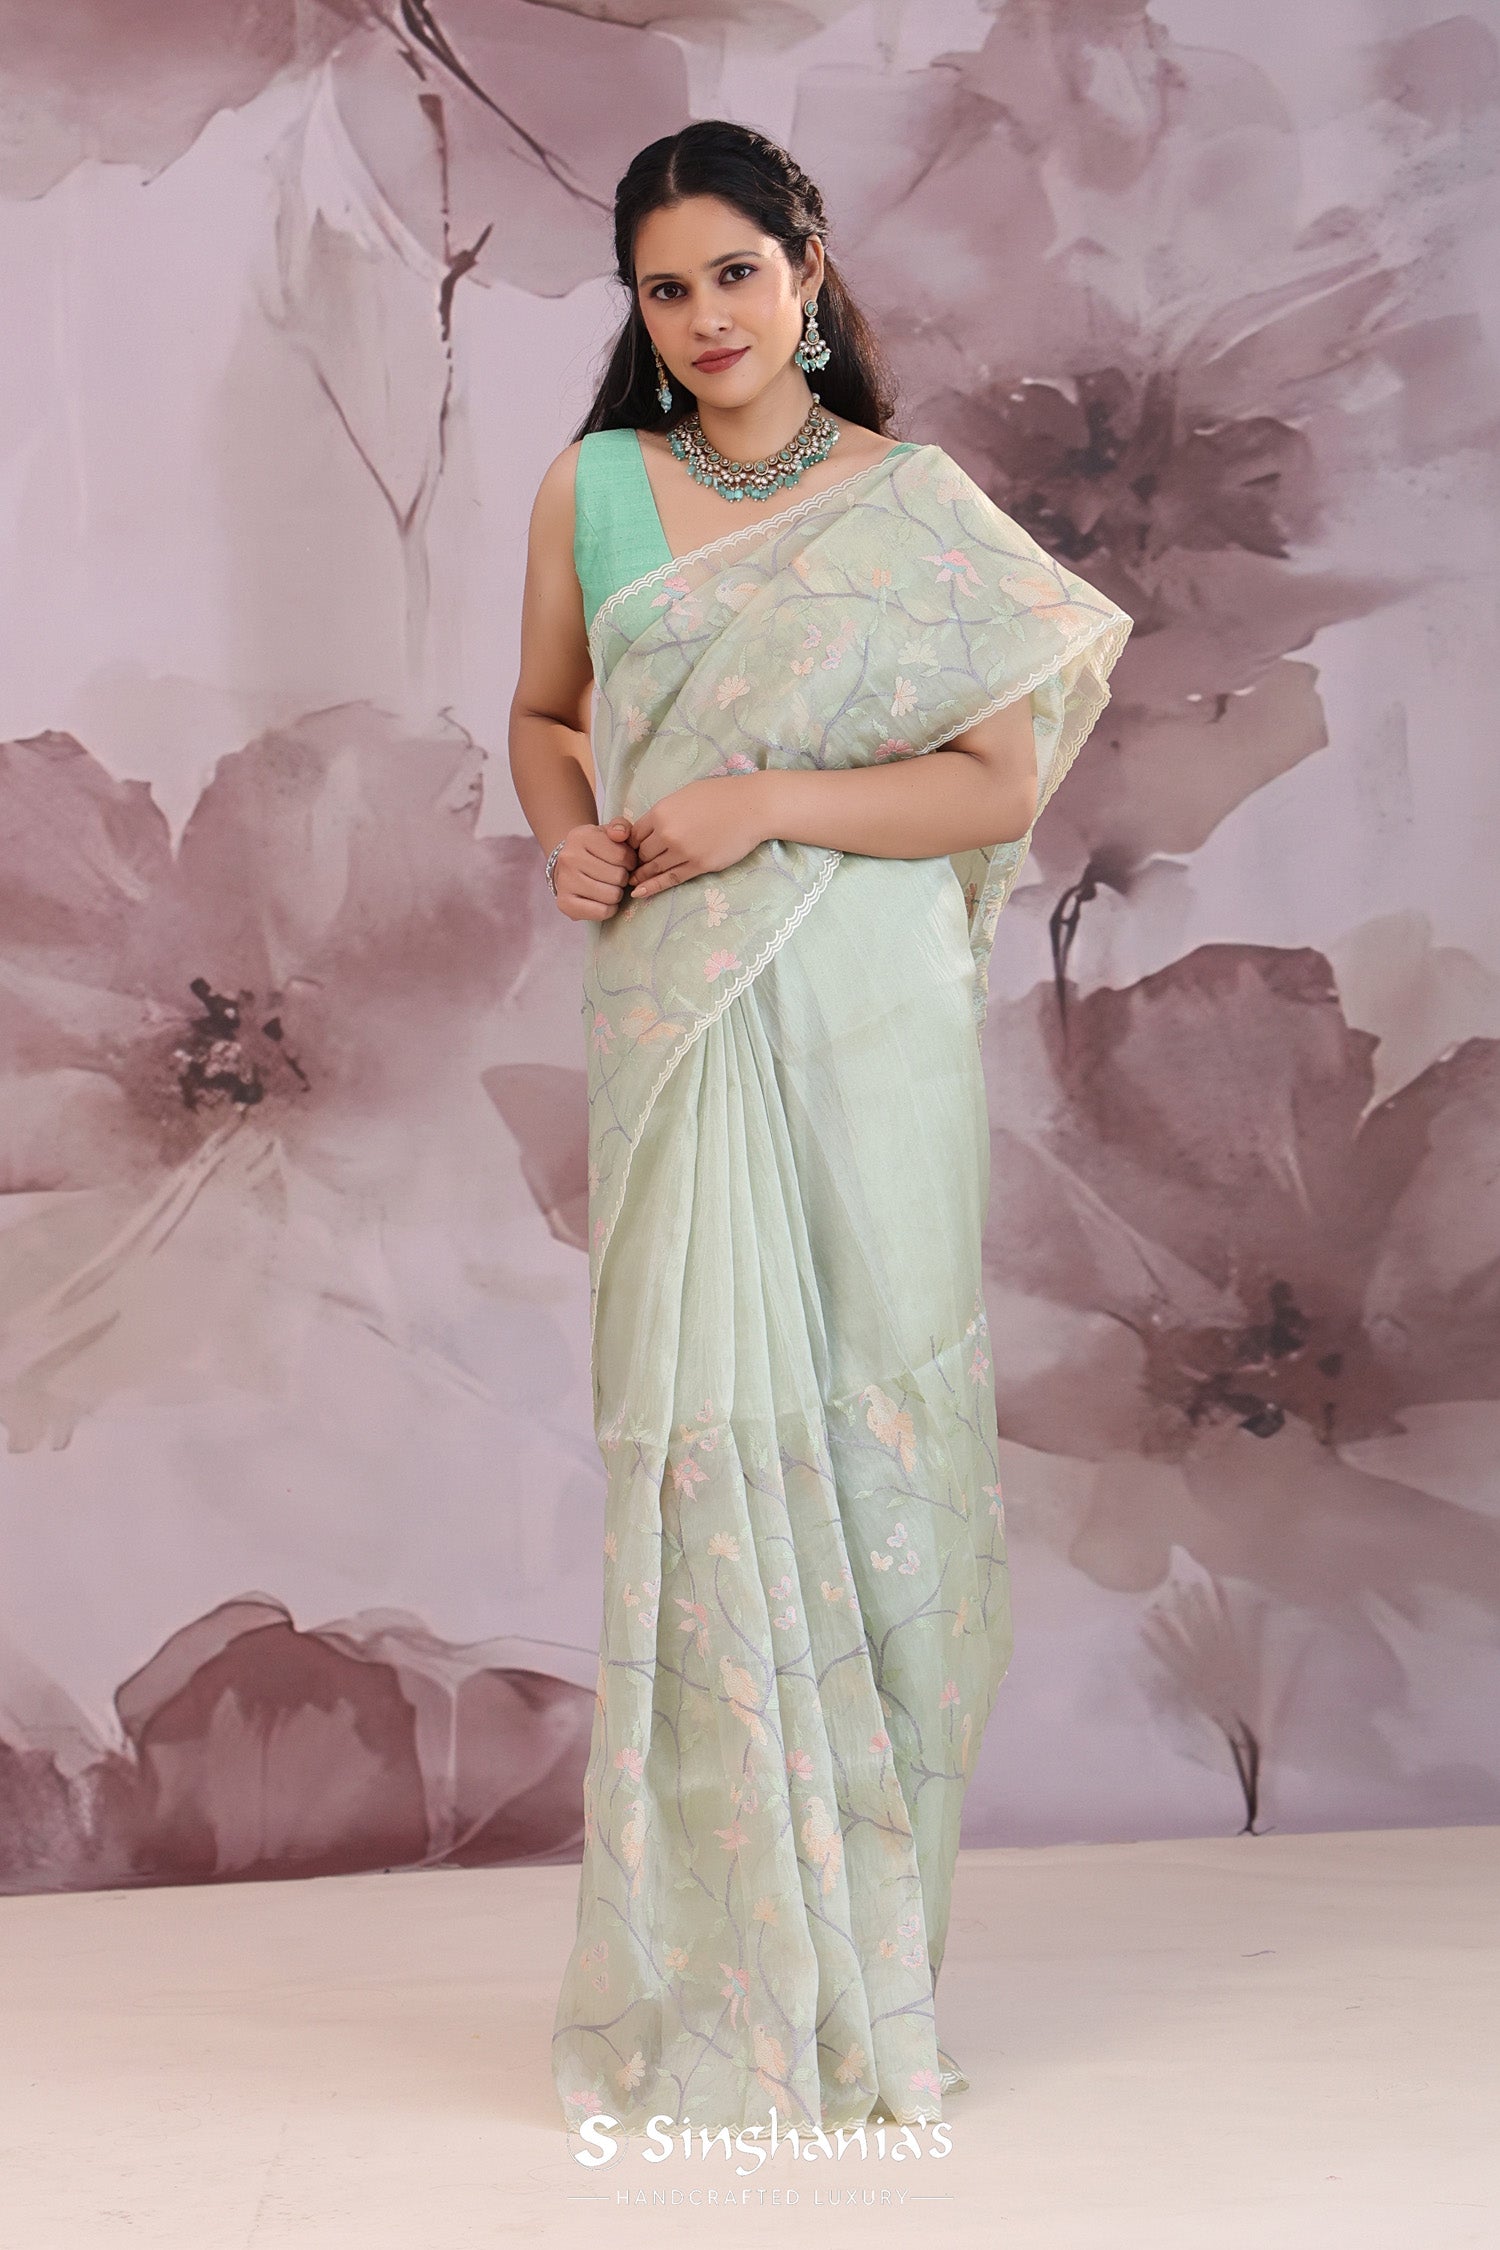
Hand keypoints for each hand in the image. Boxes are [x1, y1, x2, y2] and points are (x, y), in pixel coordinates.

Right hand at [551, 818, 636, 920]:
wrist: (567, 864)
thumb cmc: (595, 848)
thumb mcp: (608, 832)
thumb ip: (620, 827)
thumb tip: (621, 834)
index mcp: (581, 837)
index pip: (622, 856)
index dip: (631, 861)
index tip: (625, 862)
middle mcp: (569, 858)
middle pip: (618, 877)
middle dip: (623, 878)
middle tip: (616, 876)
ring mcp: (565, 882)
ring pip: (612, 895)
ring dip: (617, 893)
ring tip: (610, 886)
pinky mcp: (565, 904)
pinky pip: (601, 912)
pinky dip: (609, 909)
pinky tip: (604, 900)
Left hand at [628, 777, 768, 900]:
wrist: (752, 807)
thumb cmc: (722, 795)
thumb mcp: (685, 795)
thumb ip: (666, 811)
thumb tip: (653, 825)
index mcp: (661, 811)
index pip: (635, 834)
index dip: (631, 844)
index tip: (633, 849)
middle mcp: (668, 833)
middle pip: (642, 853)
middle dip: (637, 860)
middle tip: (633, 867)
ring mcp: (683, 851)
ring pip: (654, 868)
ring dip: (642, 876)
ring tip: (632, 882)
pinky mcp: (699, 866)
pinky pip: (671, 879)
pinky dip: (653, 887)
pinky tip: (640, 893)